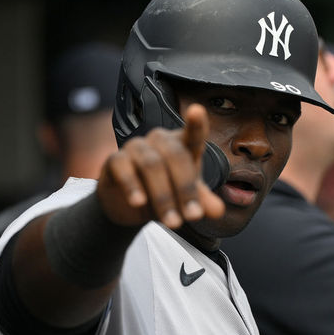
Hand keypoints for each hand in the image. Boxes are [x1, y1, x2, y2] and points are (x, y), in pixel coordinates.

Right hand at [97, 104, 224, 227]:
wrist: (129, 205)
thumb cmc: (164, 192)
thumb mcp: (186, 200)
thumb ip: (202, 202)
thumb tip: (218, 211)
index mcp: (181, 146)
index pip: (192, 133)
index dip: (196, 123)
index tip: (197, 111)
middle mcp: (159, 141)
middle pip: (175, 156)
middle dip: (185, 189)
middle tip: (192, 217)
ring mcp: (136, 148)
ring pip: (151, 165)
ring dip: (163, 197)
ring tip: (172, 223)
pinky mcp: (115, 160)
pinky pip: (123, 168)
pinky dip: (132, 186)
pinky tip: (138, 203)